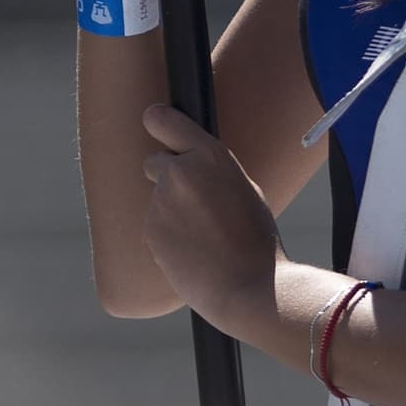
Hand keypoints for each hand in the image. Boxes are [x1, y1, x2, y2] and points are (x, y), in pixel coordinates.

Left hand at [141, 103, 284, 330]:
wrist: (246, 286)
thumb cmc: (255, 239)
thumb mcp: (244, 189)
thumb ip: (211, 171)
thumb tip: (189, 165)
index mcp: (210, 155)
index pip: (166, 121)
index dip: (157, 120)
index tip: (152, 119)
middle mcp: (180, 172)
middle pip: (155, 162)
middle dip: (168, 177)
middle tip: (194, 202)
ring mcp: (161, 202)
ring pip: (158, 199)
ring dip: (171, 211)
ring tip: (203, 235)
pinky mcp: (150, 230)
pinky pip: (155, 225)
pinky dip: (167, 235)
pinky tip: (193, 249)